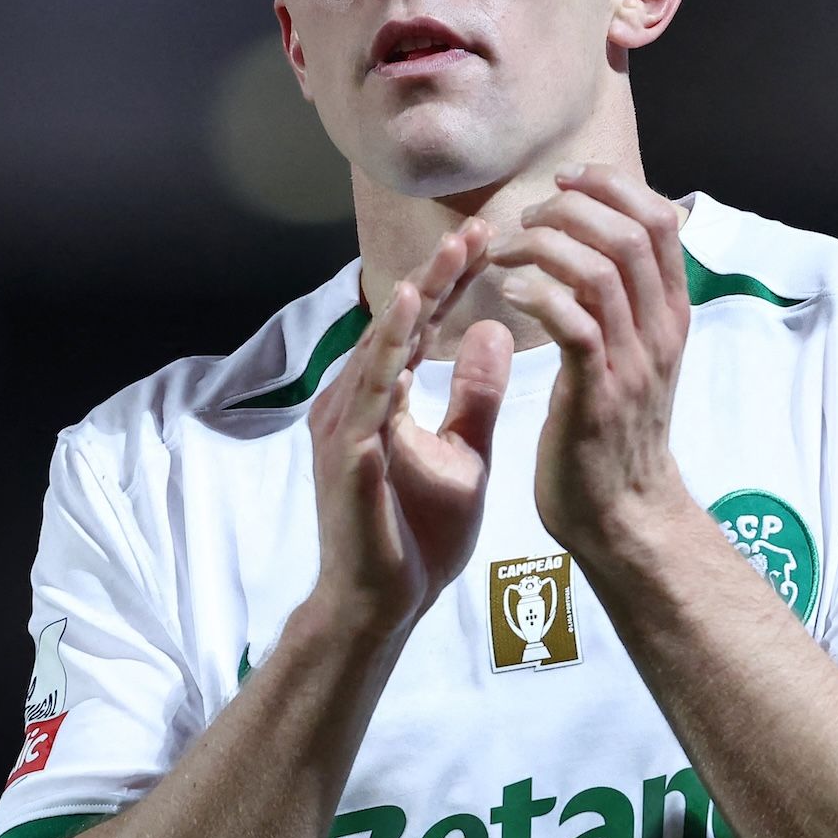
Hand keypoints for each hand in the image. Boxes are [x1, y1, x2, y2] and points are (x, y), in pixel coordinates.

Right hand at [302, 220, 512, 644]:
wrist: (384, 607)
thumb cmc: (417, 537)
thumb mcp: (466, 455)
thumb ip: (475, 396)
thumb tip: (493, 331)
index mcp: (381, 399)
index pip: (417, 327)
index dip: (447, 282)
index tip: (486, 238)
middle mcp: (353, 403)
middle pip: (394, 327)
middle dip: (433, 277)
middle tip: (474, 230)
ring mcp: (345, 431)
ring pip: (378, 354)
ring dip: (409, 307)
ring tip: (442, 261)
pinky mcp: (347, 461)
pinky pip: (368, 401)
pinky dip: (386, 360)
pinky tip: (406, 327)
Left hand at [485, 169, 694, 563]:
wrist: (623, 513)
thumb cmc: (614, 430)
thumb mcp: (637, 354)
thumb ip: (625, 299)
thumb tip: (596, 238)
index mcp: (672, 313)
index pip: (660, 218)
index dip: (610, 185)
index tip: (564, 181)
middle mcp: (661, 330)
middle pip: (631, 233)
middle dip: (570, 208)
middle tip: (526, 220)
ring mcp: (634, 363)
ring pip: (601, 271)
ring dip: (545, 247)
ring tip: (507, 254)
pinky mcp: (598, 395)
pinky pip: (574, 324)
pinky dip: (538, 296)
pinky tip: (509, 294)